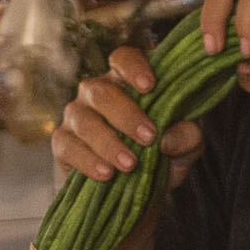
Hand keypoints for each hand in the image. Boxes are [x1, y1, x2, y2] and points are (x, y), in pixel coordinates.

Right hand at [49, 46, 205, 188]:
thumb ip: (187, 136)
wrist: (138, 190)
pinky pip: (68, 146)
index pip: (124, 58)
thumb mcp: (186, 146)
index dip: (134, 68)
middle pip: (101, 91)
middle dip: (126, 115)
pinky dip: (88, 161)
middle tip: (149, 138)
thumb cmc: (162, 155)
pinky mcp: (62, 143)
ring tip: (130, 165)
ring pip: (84, 120)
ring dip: (109, 143)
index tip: (150, 86)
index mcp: (127, 81)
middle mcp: (97, 92)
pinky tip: (107, 173)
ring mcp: (76, 115)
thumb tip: (167, 139)